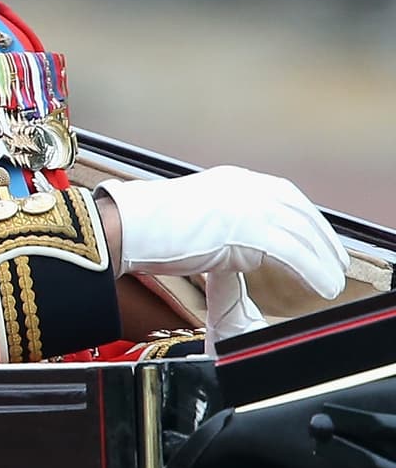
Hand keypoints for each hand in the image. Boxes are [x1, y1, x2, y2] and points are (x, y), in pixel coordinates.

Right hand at [100, 166, 346, 343]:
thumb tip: (244, 253)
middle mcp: (242, 185)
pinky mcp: (245, 227)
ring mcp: (245, 203)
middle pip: (297, 210)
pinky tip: (321, 286)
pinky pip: (291, 251)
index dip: (306, 218)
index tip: (319, 239)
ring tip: (332, 281)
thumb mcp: (197, 220)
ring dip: (321, 259)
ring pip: (299, 232)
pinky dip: (311, 270)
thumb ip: (226, 229)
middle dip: (322, 237)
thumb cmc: (150, 230)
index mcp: (230, 181)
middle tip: (337, 262)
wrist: (130, 227)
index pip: (282, 194)